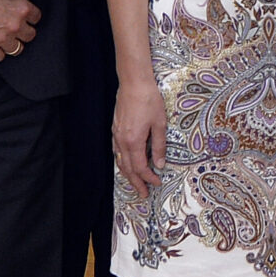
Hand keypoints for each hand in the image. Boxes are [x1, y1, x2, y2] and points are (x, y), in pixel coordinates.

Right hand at [0, 0, 40, 61]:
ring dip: (12, 44)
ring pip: (17, 49)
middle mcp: (15, 25)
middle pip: (30, 35)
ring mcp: (3, 38)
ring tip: (6, 38)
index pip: (36, 18)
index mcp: (22, 9)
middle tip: (14, 28)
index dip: (29, 17)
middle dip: (23, 32)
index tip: (23, 17)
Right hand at [112, 78, 165, 194]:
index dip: (148, 178)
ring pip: (120, 161)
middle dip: (136, 182)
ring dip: (128, 174)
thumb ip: (159, 146)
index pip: (140, 167)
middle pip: (127, 168)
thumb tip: (160, 164)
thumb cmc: (149, 100)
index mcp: (134, 141)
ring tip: (135, 183)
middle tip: (143, 194)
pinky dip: (122, 161)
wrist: (134, 83)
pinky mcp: (115, 129)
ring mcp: (116, 135)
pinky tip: (126, 163)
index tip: (157, 183)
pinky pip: (117, 151)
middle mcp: (122, 140)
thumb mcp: (160, 124)